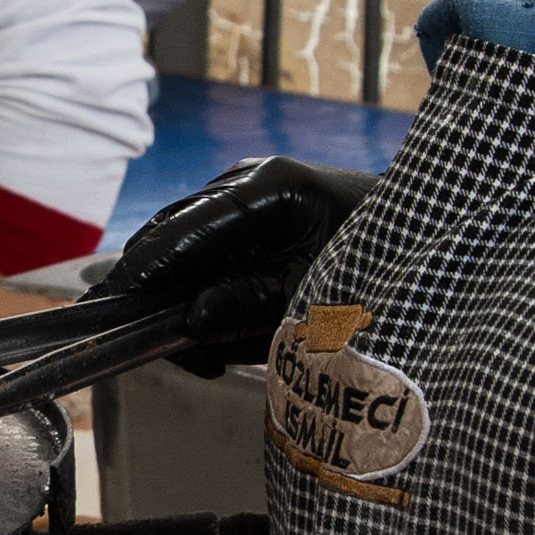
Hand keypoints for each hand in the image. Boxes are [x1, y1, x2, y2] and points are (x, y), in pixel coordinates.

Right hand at [92, 156, 370, 372]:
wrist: (424, 241)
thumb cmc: (377, 269)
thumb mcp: (315, 299)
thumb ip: (249, 306)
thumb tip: (188, 319)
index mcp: (269, 186)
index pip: (184, 228)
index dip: (143, 268)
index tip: (111, 304)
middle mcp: (249, 178)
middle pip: (172, 233)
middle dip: (159, 296)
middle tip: (171, 353)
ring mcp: (247, 192)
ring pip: (184, 247)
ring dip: (182, 301)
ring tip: (211, 356)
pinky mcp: (250, 214)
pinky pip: (207, 254)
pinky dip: (204, 294)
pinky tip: (221, 336)